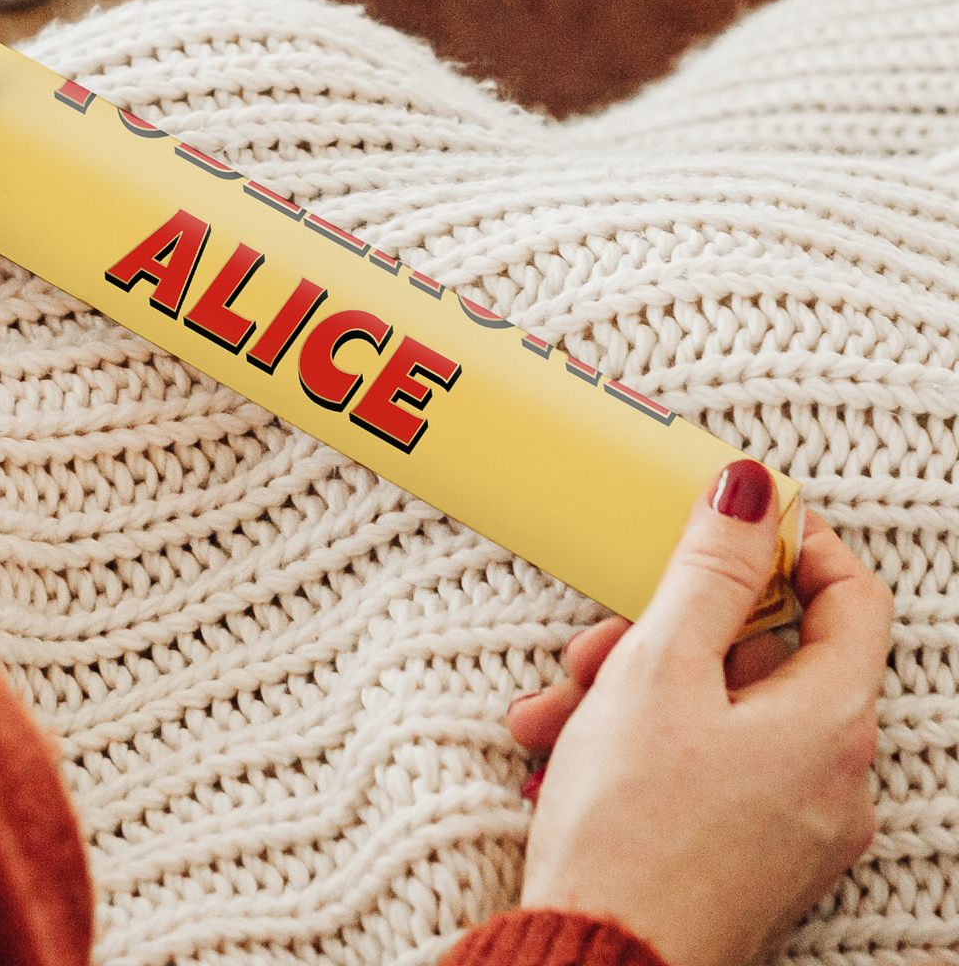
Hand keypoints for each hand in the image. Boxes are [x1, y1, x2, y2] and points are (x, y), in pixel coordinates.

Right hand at [509, 461, 890, 965]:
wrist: (602, 959)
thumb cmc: (633, 825)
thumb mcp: (659, 666)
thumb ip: (709, 570)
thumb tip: (753, 490)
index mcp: (831, 723)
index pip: (852, 597)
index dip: (791, 545)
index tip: (723, 523)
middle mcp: (833, 778)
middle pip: (762, 656)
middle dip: (663, 634)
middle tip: (595, 645)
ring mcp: (795, 825)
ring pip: (719, 711)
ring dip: (630, 692)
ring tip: (557, 713)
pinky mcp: (748, 856)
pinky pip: (706, 767)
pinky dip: (638, 745)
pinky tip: (565, 753)